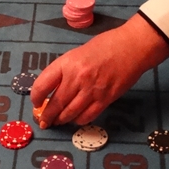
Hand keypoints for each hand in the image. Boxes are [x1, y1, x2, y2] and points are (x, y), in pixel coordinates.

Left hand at [31, 14, 168, 126]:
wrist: (132, 46)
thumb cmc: (106, 46)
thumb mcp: (78, 53)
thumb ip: (66, 70)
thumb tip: (53, 89)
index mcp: (67, 63)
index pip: (42, 85)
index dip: (36, 97)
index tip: (36, 103)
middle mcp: (77, 77)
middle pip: (56, 104)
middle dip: (47, 116)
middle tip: (44, 121)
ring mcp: (91, 90)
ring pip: (70, 114)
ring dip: (61, 120)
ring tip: (58, 122)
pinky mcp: (105, 99)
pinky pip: (87, 117)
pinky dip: (78, 120)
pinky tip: (76, 119)